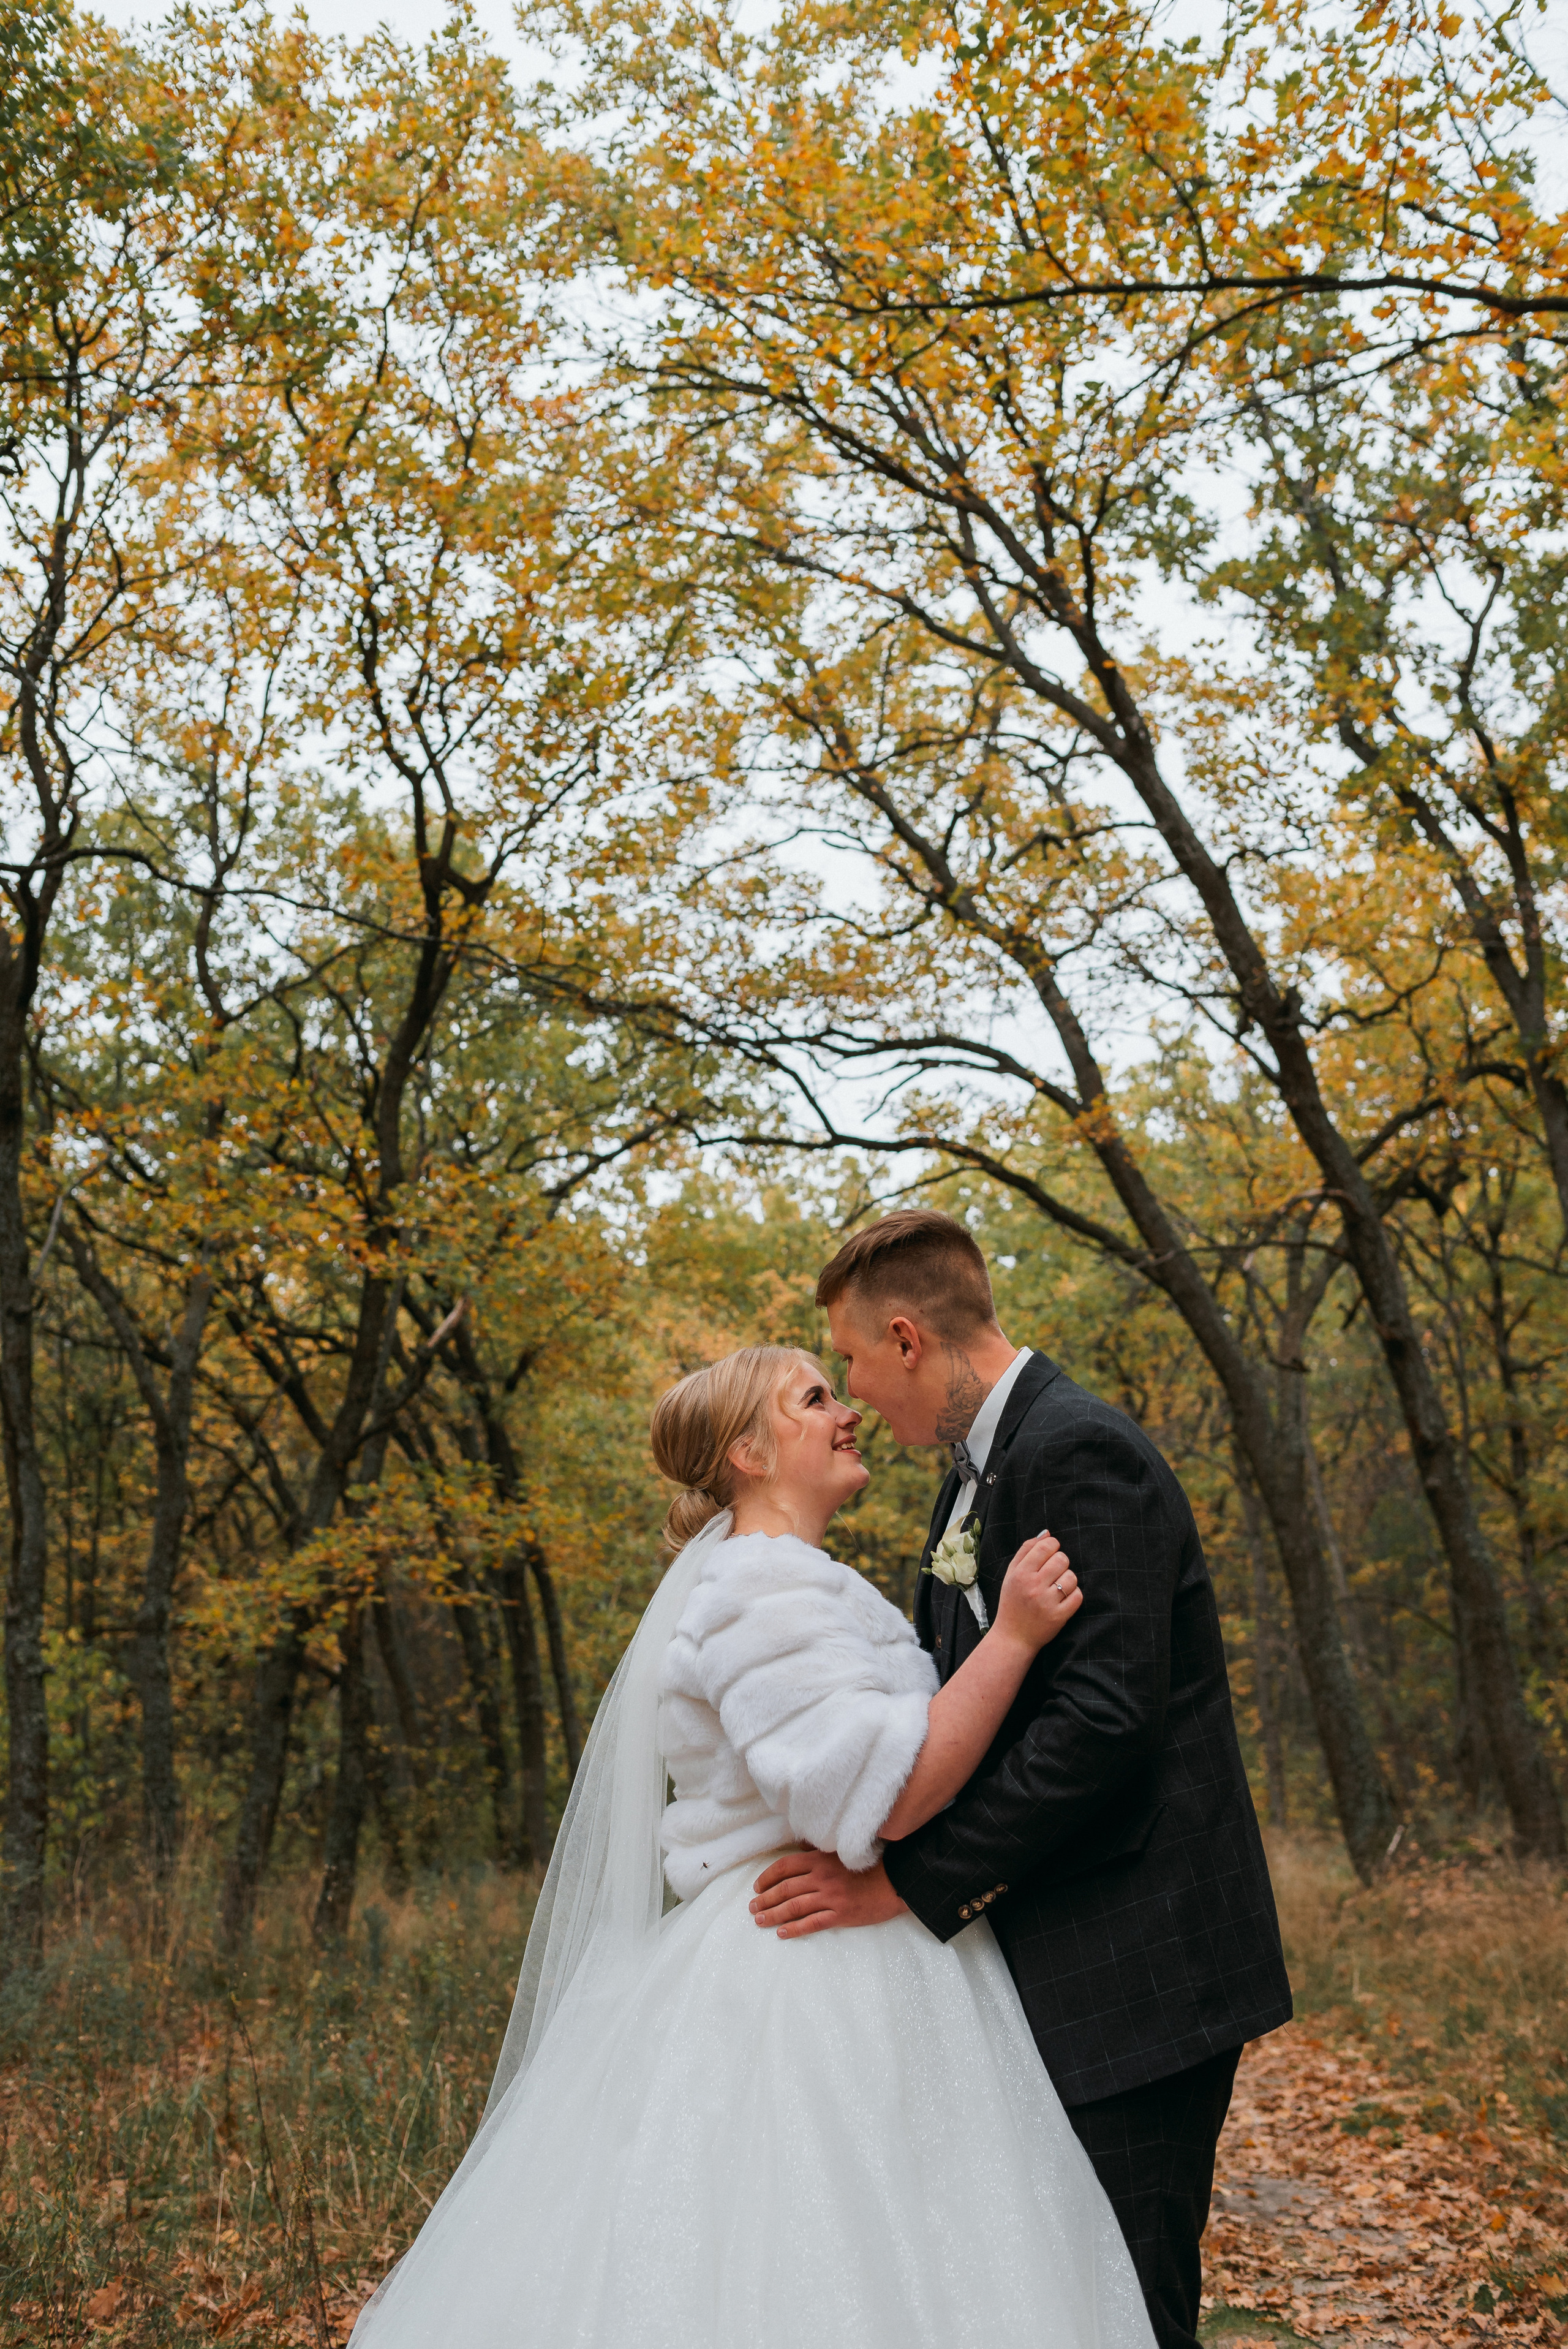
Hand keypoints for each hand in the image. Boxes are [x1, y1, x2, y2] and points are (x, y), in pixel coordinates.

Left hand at [750, 1848, 906, 1938]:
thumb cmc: (870, 1864)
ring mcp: (831, 1897)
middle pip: (785, 1889)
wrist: (896, 1881)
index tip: (756, 1887)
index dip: (767, 1877)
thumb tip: (799, 1848)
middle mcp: (822, 1877)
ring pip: (794, 1907)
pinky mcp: (841, 1915)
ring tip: (760, 1920)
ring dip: (773, 1915)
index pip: (785, 1867)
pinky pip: (812, 1923)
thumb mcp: (841, 1851)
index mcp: (820, 1859)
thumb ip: (819, 1851)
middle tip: (752, 1908)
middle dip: (765, 1899)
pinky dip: (795, 1929)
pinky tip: (782, 1933)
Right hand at [993, 1530, 1080, 1651]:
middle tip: (1053, 1572)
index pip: (1045, 1546)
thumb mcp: (1011, 1574)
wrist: (1013, 1637)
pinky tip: (1064, 1599)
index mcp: (1020, 1574)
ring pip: (1071, 1577)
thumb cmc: (1013, 1602)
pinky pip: (1077, 1596)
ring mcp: (1047, 1603)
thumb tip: (1047, 1533)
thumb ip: (1026, 1551)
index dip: (1052, 1545)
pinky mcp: (1059, 1617)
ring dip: (1068, 1580)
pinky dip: (1074, 1595)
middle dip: (1061, 1562)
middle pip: (1062, 1559)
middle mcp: (1033, 1586)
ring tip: (1058, 1587)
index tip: (1051, 1553)